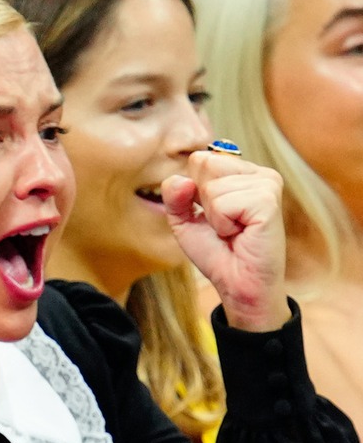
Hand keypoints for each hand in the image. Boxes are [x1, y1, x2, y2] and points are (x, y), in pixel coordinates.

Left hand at [162, 152, 289, 332]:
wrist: (238, 283)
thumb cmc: (217, 253)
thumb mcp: (185, 221)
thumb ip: (175, 197)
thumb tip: (179, 179)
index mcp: (241, 173)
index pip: (200, 159)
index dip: (193, 192)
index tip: (211, 216)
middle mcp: (258, 173)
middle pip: (205, 165)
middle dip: (203, 202)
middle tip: (223, 225)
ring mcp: (267, 183)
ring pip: (213, 187)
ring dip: (214, 217)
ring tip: (233, 231)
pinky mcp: (268, 200)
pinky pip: (223, 203)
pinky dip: (223, 224)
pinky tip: (240, 233)